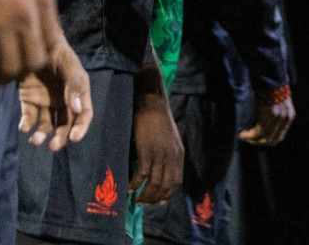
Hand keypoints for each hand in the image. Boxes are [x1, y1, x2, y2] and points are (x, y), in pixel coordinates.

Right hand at [0, 0, 61, 81]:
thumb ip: (31, 1)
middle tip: (3, 73)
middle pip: (35, 62)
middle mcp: (30, 13)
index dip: (37, 56)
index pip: (53, 42)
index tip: (21, 58)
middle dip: (19, 73)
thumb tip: (32, 26)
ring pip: (10, 69)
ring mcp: (4, 22)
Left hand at [17, 38, 91, 151]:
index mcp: (78, 92)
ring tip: (35, 139)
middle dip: (60, 137)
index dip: (81, 128)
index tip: (74, 138)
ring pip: (46, 125)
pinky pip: (28, 117)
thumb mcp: (69, 65)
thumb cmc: (57, 52)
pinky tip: (24, 127)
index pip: (84, 114)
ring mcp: (45, 101)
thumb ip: (74, 86)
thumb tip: (77, 110)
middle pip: (65, 124)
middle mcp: (63, 100)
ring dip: (42, 135)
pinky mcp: (28, 100)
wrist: (34, 41)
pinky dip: (26, 125)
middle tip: (53, 146)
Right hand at [131, 80, 182, 204]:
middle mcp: (172, 157)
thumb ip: (169, 155)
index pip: (176, 181)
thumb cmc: (158, 120)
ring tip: (136, 200)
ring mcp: (160, 154)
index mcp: (179, 154)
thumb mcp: (170, 139)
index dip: (167, 194)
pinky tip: (128, 188)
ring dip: (144, 195)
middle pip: (165, 186)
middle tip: (143, 204)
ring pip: (154, 183)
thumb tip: (162, 171)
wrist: (152, 104)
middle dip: (154, 198)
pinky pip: (141, 174)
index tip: (158, 202)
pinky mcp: (147, 151)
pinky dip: (135, 184)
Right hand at [238, 89, 294, 146]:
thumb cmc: (271, 87)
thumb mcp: (278, 103)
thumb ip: (276, 114)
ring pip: (264, 138)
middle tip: (249, 140)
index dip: (268, 140)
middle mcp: (286, 120)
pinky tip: (243, 134)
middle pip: (273, 140)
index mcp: (290, 116)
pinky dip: (250, 135)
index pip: (279, 136)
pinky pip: (258, 132)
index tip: (257, 139)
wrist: (270, 77)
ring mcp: (278, 120)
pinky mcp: (269, 118)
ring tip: (244, 137)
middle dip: (260, 142)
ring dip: (253, 140)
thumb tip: (264, 123)